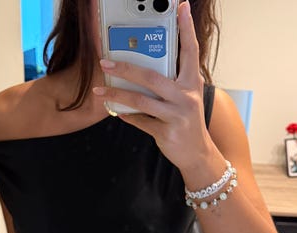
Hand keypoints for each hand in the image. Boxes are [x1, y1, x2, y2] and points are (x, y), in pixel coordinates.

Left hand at [92, 0, 214, 171]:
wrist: (197, 153)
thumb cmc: (187, 121)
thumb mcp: (186, 97)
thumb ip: (171, 82)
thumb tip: (142, 68)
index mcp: (192, 83)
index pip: (190, 51)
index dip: (186, 28)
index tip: (180, 6)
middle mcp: (186, 97)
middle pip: (152, 77)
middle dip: (126, 67)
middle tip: (105, 60)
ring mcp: (177, 115)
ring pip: (142, 100)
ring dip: (117, 93)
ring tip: (99, 89)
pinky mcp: (167, 132)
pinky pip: (141, 121)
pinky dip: (127, 115)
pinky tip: (116, 110)